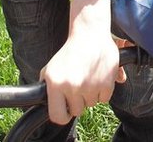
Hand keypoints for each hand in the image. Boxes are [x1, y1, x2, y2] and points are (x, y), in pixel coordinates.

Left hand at [40, 0, 125, 124]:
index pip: (57, 117)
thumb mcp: (50, 68)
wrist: (89, 34)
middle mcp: (72, 86)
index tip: (66, 109)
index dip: (63, 115)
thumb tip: (45, 106)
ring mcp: (90, 86)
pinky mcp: (107, 83)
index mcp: (55, 84)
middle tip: (79, 85)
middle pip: (77, 110)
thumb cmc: (69, 52)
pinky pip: (104, 99)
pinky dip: (103, 91)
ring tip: (88, 77)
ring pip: (91, 104)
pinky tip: (98, 77)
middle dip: (78, 101)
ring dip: (91, 95)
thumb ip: (46, 88)